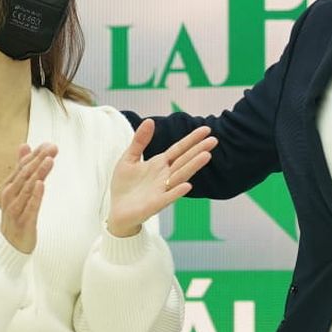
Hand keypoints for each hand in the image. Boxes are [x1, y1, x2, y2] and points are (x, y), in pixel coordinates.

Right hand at [0, 143, 55, 252]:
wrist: (9, 245)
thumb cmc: (16, 213)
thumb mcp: (18, 189)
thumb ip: (22, 168)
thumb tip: (24, 145)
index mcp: (9, 186)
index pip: (23, 166)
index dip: (36, 155)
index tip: (49, 144)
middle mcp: (10, 195)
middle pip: (25, 174)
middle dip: (39, 160)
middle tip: (53, 148)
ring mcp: (15, 209)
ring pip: (28, 188)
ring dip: (39, 173)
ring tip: (49, 160)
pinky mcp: (23, 222)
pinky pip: (30, 207)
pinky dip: (35, 195)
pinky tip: (41, 184)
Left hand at [106, 121, 216, 236]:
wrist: (117, 210)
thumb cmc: (124, 185)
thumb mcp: (129, 158)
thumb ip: (140, 141)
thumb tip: (149, 120)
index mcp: (160, 164)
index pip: (179, 149)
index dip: (192, 139)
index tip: (206, 129)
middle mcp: (165, 176)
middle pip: (184, 160)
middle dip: (198, 150)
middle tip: (214, 140)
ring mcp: (162, 190)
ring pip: (180, 176)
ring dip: (193, 166)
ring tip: (206, 156)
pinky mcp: (156, 204)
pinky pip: (168, 197)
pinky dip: (177, 191)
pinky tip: (187, 185)